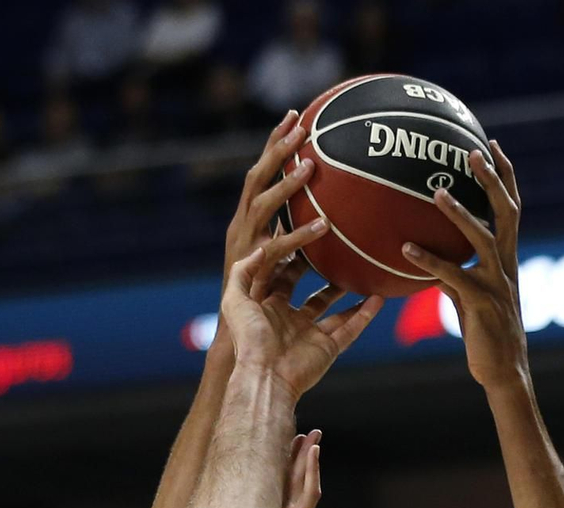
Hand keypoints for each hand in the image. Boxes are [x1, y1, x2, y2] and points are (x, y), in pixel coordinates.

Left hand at [220, 227, 383, 399]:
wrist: (265, 377)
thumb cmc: (249, 340)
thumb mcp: (235, 300)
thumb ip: (243, 272)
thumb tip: (261, 248)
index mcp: (269, 309)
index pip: (283, 276)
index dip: (293, 256)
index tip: (307, 234)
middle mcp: (290, 321)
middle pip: (310, 291)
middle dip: (321, 271)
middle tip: (335, 248)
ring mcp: (310, 336)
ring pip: (334, 309)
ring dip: (347, 291)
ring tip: (360, 271)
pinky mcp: (327, 349)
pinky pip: (350, 330)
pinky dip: (365, 315)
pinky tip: (378, 298)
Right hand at [221, 112, 313, 289]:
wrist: (237, 335)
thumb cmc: (262, 297)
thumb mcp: (280, 259)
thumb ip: (295, 235)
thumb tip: (326, 216)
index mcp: (245, 221)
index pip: (259, 174)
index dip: (273, 145)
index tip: (292, 116)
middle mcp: (241, 228)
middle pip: (256, 178)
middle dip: (276, 149)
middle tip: (300, 125)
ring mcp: (243, 247)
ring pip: (262, 206)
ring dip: (285, 184)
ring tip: (310, 166)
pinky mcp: (251, 269)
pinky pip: (278, 248)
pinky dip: (300, 235)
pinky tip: (323, 225)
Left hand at [400, 142, 527, 391]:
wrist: (503, 371)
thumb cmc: (486, 336)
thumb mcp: (470, 298)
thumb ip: (454, 274)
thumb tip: (428, 258)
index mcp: (508, 259)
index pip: (511, 207)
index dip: (504, 175)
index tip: (491, 145)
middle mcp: (507, 264)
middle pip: (506, 212)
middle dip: (493, 180)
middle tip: (472, 152)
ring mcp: (496, 283)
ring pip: (482, 238)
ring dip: (460, 213)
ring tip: (438, 192)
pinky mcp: (481, 304)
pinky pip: (453, 277)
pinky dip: (429, 261)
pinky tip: (406, 249)